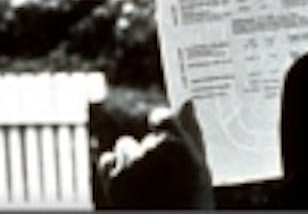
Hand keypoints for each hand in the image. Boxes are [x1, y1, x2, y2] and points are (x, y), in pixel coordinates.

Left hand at [96, 100, 213, 208]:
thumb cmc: (193, 203)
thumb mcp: (200, 169)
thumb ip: (191, 133)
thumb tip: (186, 103)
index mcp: (179, 145)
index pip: (160, 117)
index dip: (161, 129)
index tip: (163, 139)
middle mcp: (153, 150)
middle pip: (145, 139)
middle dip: (150, 154)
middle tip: (161, 179)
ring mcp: (132, 165)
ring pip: (126, 147)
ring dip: (132, 161)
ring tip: (146, 185)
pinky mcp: (114, 180)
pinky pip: (108, 160)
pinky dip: (115, 170)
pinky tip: (129, 185)